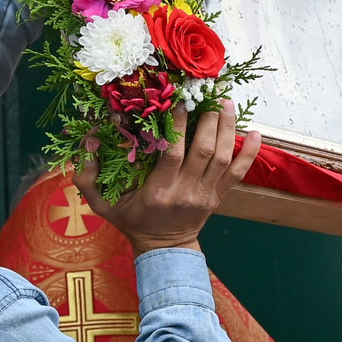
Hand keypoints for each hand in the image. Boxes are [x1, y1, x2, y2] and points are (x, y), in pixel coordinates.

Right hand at [77, 105, 259, 254]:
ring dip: (227, 128)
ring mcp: (206, 195)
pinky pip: (239, 173)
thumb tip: (88, 142)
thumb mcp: (101, 204)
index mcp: (158, 192)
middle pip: (204, 151)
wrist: (162, 248)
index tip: (180, 101)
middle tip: (209, 93)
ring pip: (224, 158)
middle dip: (209, 119)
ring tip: (226, 102)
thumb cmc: (130, 220)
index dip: (179, 127)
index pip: (173, 154)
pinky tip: (255, 132)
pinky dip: (250, 153)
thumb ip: (86, 177)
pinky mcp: (218, 196)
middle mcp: (186, 192)